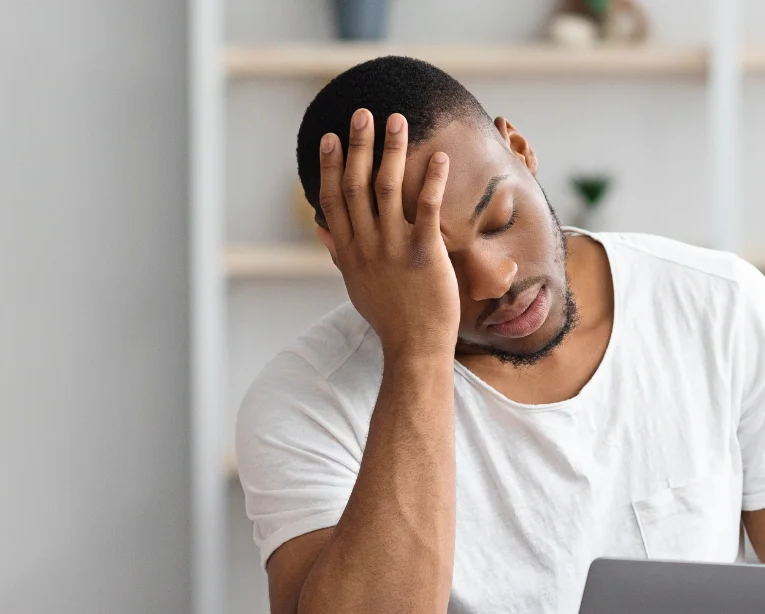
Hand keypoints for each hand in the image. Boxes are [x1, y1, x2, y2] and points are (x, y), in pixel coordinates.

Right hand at [318, 109, 458, 360]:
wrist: (414, 349)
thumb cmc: (390, 319)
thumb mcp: (357, 287)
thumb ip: (340, 255)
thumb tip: (324, 232)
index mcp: (348, 251)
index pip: (333, 199)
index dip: (329, 166)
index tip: (329, 137)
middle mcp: (366, 245)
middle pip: (356, 184)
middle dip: (358, 145)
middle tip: (362, 113)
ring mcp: (393, 248)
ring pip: (387, 188)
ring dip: (392, 150)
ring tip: (397, 121)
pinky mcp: (423, 254)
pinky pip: (426, 209)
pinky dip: (432, 180)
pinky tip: (440, 157)